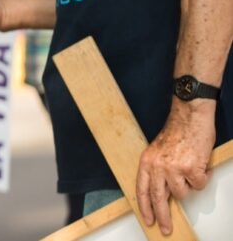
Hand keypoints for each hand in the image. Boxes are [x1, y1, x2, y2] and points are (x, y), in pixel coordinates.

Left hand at [136, 101, 214, 234]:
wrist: (189, 116)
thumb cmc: (176, 132)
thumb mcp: (158, 152)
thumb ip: (157, 171)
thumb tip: (162, 193)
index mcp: (146, 162)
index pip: (141, 189)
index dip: (144, 207)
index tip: (148, 219)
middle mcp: (157, 166)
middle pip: (158, 198)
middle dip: (162, 216)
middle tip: (165, 228)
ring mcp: (173, 168)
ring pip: (182, 193)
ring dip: (189, 185)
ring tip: (190, 170)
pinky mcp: (190, 168)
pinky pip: (198, 184)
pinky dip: (202, 177)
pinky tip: (200, 165)